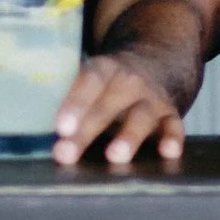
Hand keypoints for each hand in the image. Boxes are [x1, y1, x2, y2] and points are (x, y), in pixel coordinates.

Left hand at [50, 55, 185, 166]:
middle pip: (108, 106)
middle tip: (67, 153)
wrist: (157, 63)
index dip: (75, 103)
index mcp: (106, 70)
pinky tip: (168, 152)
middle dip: (87, 130)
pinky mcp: (171, 114)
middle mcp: (130, 81)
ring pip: (142, 116)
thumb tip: (45, 137)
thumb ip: (75, 103)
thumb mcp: (94, 80)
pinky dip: (172, 139)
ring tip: (115, 156)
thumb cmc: (112, 83)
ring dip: (129, 136)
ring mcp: (153, 98)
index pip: (89, 82)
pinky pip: (174, 126)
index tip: (61, 127)